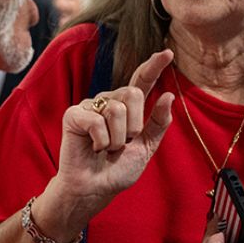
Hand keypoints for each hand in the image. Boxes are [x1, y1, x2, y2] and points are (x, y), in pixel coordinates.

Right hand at [47, 49, 174, 222]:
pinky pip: (97, 121)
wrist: (95, 189)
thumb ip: (158, 123)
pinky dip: (101, 141)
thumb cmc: (117, 169)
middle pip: (133, 93)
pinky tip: (93, 147)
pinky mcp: (74, 115)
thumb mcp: (145, 147)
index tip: (167, 53)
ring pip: (117, 109)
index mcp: (128, 108)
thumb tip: (169, 96)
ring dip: (117, 138)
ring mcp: (91, 106)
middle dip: (134, 125)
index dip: (154, 66)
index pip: (142, 81)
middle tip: (123, 144)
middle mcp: (109, 101)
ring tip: (107, 148)